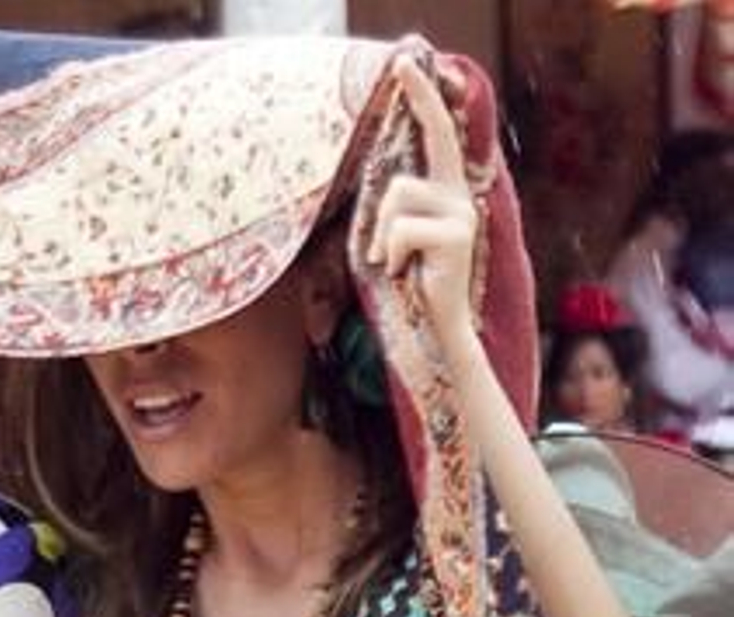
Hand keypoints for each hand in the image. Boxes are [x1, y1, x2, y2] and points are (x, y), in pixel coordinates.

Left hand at [369, 57, 478, 356]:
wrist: (440, 324)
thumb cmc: (414, 281)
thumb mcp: (402, 236)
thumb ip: (399, 205)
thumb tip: (382, 184)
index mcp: (446, 191)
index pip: (436, 135)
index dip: (422, 98)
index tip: (403, 64)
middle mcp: (459, 195)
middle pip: (402, 179)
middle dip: (397, 162)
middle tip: (394, 98)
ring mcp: (461, 214)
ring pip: (396, 202)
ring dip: (383, 239)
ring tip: (397, 262)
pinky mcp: (457, 235)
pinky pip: (401, 232)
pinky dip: (393, 254)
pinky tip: (406, 271)